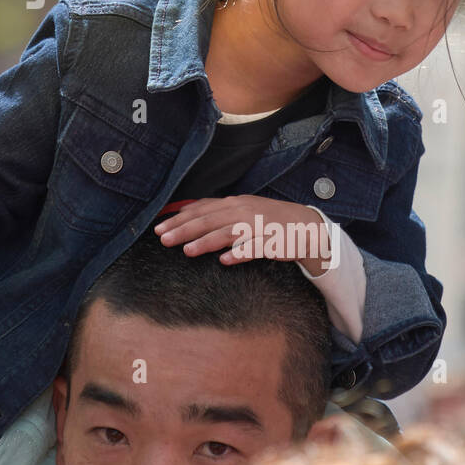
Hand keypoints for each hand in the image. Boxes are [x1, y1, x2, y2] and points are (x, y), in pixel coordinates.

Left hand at [152, 195, 331, 275]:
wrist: (306, 227)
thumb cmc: (268, 221)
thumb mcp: (241, 211)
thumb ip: (216, 213)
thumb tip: (184, 213)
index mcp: (234, 204)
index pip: (200, 209)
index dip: (178, 218)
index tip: (158, 227)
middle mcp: (243, 212)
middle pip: (208, 220)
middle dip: (184, 229)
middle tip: (163, 239)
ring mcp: (258, 226)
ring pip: (227, 233)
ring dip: (206, 242)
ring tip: (187, 250)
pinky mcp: (272, 242)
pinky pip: (254, 248)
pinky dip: (239, 253)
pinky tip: (225, 261)